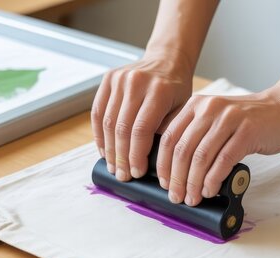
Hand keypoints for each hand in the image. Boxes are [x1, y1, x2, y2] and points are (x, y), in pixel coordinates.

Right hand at [91, 53, 192, 181]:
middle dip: (121, 157)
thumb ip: (169, 132)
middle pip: (122, 128)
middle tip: (123, 175)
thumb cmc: (177, 90)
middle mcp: (137, 82)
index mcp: (159, 90)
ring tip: (114, 167)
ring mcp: (120, 79)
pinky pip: (98, 112)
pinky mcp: (108, 79)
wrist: (167, 60)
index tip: (137, 173)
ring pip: (108, 122)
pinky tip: (104, 150)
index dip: (136, 155)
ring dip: (109, 149)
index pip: (141, 130)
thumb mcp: (182, 110)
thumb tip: (156, 165)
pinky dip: (99, 134)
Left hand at [156, 90, 279, 205]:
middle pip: (183, 150)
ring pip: (201, 157)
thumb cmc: (248, 121)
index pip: (169, 137)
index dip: (163, 164)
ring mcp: (228, 119)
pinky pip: (223, 160)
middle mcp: (209, 109)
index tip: (164, 184)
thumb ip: (197, 135)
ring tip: (194, 198)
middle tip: (177, 197)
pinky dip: (213, 179)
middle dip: (177, 179)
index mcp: (196, 105)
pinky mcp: (247, 131)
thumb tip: (175, 170)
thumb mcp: (216, 119)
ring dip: (194, 183)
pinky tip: (211, 190)